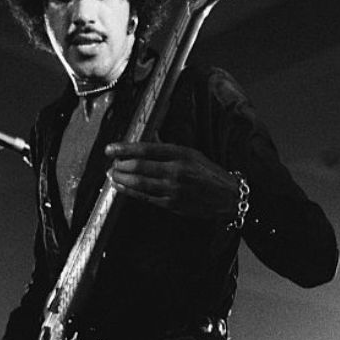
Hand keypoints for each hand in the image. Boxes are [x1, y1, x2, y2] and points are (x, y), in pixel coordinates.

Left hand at [105, 141, 238, 219]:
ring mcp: (173, 189)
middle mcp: (176, 171)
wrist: (228, 197)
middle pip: (139, 166)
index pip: (147, 149)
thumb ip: (167, 147)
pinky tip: (121, 187)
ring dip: (121, 179)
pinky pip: (145, 197)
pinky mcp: (171, 204)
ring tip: (112, 175)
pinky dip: (130, 192)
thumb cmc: (209, 173)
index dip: (125, 149)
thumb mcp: (192, 154)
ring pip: (139, 183)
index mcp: (181, 154)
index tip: (111, 149)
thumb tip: (148, 136)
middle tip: (111, 163)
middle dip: (120, 165)